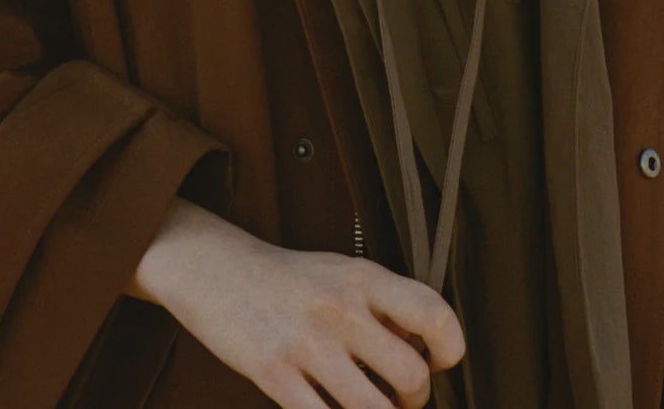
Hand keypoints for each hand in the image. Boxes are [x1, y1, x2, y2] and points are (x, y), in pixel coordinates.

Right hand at [127, 198, 465, 407]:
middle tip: (402, 399)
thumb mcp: (340, 271)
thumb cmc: (287, 277)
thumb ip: (381, 305)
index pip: (432, 312)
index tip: (439, 361)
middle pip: (410, 374)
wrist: (215, 267)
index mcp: (363, 278)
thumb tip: (422, 346)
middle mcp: (341, 307)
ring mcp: (307, 342)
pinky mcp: (274, 372)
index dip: (449, 347)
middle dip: (415, 400)